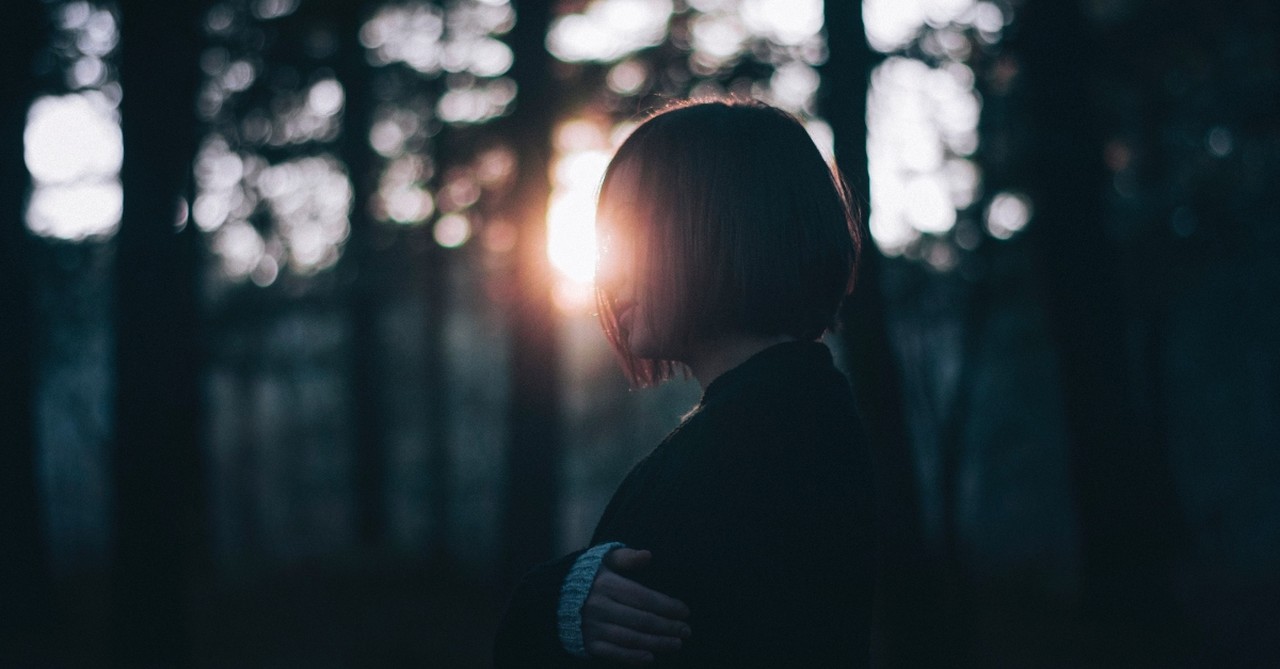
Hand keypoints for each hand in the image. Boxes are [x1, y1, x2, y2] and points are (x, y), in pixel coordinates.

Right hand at [581, 548, 691, 663]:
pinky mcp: (589, 643)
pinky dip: (633, 657)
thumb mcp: (604, 559)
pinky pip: (614, 653)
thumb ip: (627, 557)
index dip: (667, 606)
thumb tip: (648, 555)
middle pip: (641, 620)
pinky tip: (651, 657)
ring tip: (676, 644)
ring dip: (657, 643)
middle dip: (667, 627)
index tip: (685, 611)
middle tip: (686, 631)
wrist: (554, 597)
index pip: (643, 597)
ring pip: (631, 638)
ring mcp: (593, 627)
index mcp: (607, 585)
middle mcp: (600, 607)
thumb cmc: (588, 576)